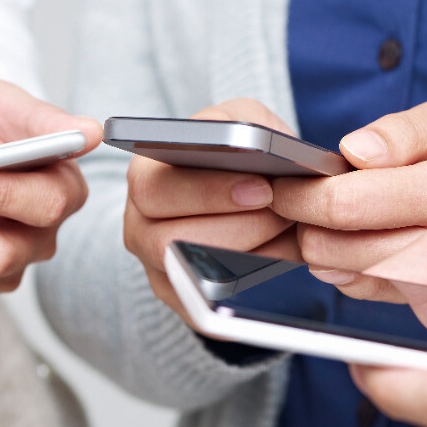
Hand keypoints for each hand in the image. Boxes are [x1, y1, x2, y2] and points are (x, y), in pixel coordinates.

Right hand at [122, 99, 299, 322]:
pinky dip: (250, 284)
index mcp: (143, 178)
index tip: (261, 188)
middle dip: (238, 227)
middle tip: (284, 212)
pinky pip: (209, 307)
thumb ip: (243, 122)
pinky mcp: (182, 300)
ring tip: (287, 229)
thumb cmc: (237, 153)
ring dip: (249, 253)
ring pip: (193, 274)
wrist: (244, 189)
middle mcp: (139, 227)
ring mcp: (157, 269)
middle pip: (172, 241)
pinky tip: (281, 255)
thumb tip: (252, 143)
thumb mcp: (239, 120)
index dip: (207, 192)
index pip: (155, 190)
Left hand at [273, 100, 426, 298]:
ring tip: (317, 227)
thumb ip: (402, 131)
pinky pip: (372, 296)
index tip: (284, 184)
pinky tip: (345, 253)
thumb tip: (355, 151)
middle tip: (294, 208)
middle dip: (307, 227)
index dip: (304, 194)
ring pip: (354, 277)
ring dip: (322, 255)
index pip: (350, 202)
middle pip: (343, 248)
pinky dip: (346, 275)